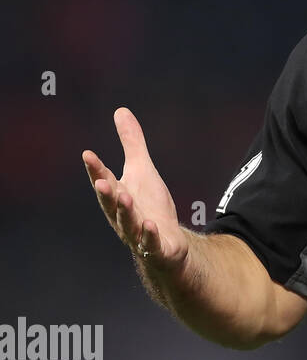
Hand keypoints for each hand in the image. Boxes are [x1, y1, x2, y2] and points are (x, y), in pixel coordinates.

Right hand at [83, 107, 187, 273]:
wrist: (166, 244)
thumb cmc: (150, 206)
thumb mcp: (143, 170)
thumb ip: (132, 143)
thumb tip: (121, 111)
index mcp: (118, 195)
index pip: (105, 180)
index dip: (96, 169)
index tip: (88, 154)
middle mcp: (123, 215)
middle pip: (112, 203)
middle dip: (106, 193)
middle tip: (101, 181)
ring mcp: (138, 233)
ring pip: (128, 223)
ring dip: (126, 211)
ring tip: (125, 197)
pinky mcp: (156, 248)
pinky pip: (151, 242)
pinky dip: (149, 235)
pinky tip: (150, 225)